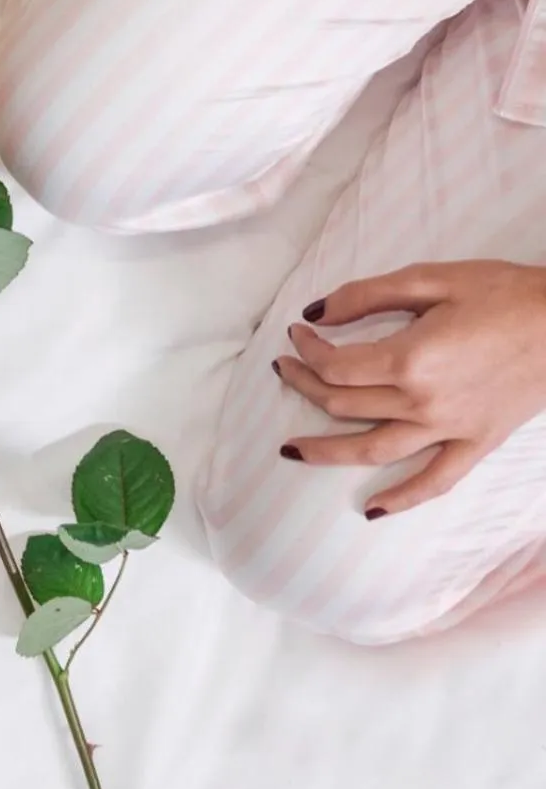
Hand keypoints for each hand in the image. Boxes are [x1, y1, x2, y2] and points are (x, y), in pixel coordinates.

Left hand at [274, 261, 545, 516]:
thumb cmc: (503, 293)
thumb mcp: (431, 279)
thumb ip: (367, 295)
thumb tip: (316, 311)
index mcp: (409, 359)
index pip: (335, 366)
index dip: (306, 350)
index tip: (298, 333)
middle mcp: (424, 402)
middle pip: (343, 405)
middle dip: (304, 385)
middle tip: (286, 368)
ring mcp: (451, 429)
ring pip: (373, 450)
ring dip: (326, 451)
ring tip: (291, 450)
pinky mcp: (477, 442)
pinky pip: (435, 481)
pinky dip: (402, 498)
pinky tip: (371, 508)